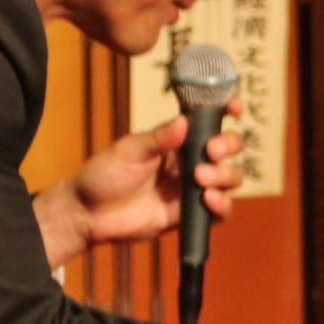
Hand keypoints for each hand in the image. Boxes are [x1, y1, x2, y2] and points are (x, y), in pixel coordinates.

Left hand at [35, 100, 246, 264]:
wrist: (88, 214)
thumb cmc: (104, 175)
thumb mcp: (129, 150)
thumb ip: (158, 138)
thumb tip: (184, 121)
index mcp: (175, 140)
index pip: (209, 121)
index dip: (227, 111)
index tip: (235, 108)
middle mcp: (188, 161)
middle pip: (228, 148)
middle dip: (227, 145)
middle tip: (210, 152)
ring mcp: (191, 188)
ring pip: (229, 178)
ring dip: (224, 175)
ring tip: (200, 178)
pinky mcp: (189, 215)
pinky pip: (219, 212)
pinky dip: (222, 205)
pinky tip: (208, 200)